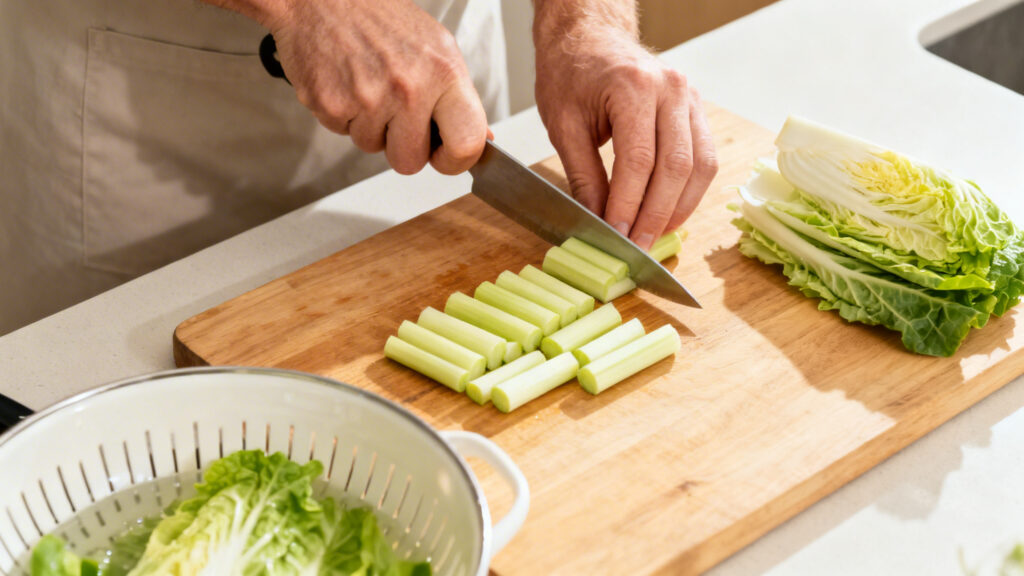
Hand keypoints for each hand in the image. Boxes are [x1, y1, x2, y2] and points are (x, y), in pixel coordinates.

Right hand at [265, 0, 487, 174]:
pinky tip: (346, 82)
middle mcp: (410, 86)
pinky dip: (343, 115)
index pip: (467, 143)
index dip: (454, 161)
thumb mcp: (436, 48)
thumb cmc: (382, 20)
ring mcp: (369, 97)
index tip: (443, 155)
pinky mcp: (331, 103)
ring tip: (366, 85)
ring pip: (372, 148)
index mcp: (444, 72)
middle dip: (401, 146)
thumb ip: (458, 98)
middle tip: (394, 114)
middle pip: (411, 162)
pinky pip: (343, 134)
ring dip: (369, 126)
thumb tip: (484, 141)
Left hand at [534, 23, 717, 248]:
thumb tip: (597, 221)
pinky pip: (704, 157)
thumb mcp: (564, 125)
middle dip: (656, 214)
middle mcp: (670, 89)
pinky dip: (690, 190)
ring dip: (680, 207)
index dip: (629, 205)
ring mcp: (690, 97)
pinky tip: (669, 211)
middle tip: (637, 246)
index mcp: (633, 87)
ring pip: (700, 165)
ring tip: (655, 235)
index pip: (639, 160)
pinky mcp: (696, 109)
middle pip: (676, 166)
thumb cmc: (571, 73)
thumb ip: (583, 175)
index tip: (616, 235)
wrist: (590, 37)